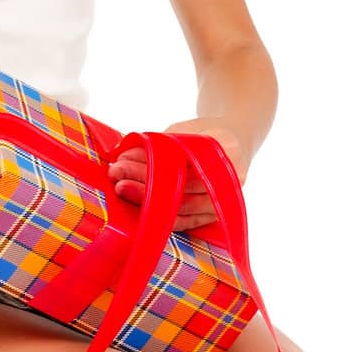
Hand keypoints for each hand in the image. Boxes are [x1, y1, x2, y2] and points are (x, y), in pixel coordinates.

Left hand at [106, 117, 249, 231]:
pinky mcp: (215, 216)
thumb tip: (125, 155)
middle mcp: (231, 180)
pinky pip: (185, 221)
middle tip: (116, 174)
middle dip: (143, 182)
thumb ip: (162, 143)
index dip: (149, 165)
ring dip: (147, 201)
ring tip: (121, 188)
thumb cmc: (205, 133)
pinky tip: (138, 205)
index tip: (122, 159)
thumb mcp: (186, 129)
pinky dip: (160, 215)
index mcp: (226, 150)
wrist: (236, 143)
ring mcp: (224, 202)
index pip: (182, 163)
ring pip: (180, 209)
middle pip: (180, 189)